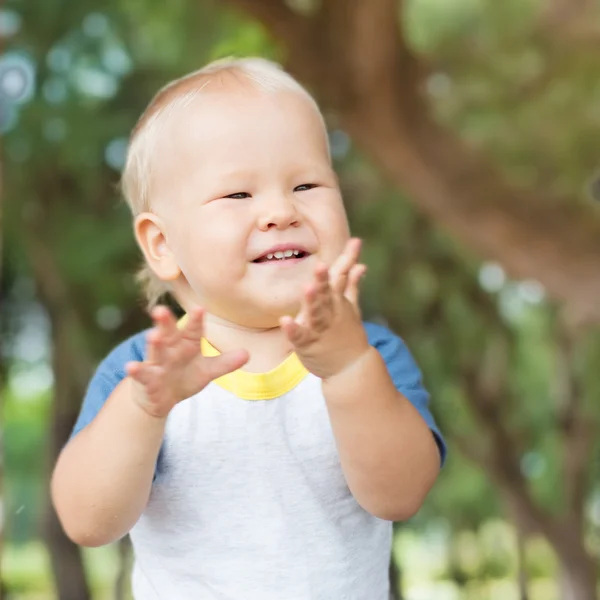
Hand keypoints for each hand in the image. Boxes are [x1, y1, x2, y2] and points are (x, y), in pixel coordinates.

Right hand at [126, 306, 248, 417]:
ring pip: (155, 351)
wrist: (160, 399)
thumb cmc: (184, 378)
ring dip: (153, 343)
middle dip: (165, 322)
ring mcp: (157, 363)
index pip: (194, 330)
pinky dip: (136, 370)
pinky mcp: (145, 379)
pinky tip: (131, 366)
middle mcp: (171, 349)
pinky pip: (141, 374)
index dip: (196, 320)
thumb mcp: (207, 371)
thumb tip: (248, 353)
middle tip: (161, 309)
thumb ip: (226, 363)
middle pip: (169, 333)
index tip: (200, 308)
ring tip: (152, 336)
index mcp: (187, 344)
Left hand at [280, 238, 369, 379]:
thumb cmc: (347, 335)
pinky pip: (299, 337)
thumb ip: (351, 285)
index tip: (355, 242)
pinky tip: (285, 321)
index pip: (342, 278)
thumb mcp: (351, 308)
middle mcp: (330, 313)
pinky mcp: (307, 345)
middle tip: (321, 265)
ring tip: (307, 288)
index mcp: (338, 302)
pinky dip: (293, 330)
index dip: (347, 259)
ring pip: (315, 313)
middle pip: (327, 294)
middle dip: (324, 280)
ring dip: (312, 301)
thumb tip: (360, 264)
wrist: (351, 369)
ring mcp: (319, 329)